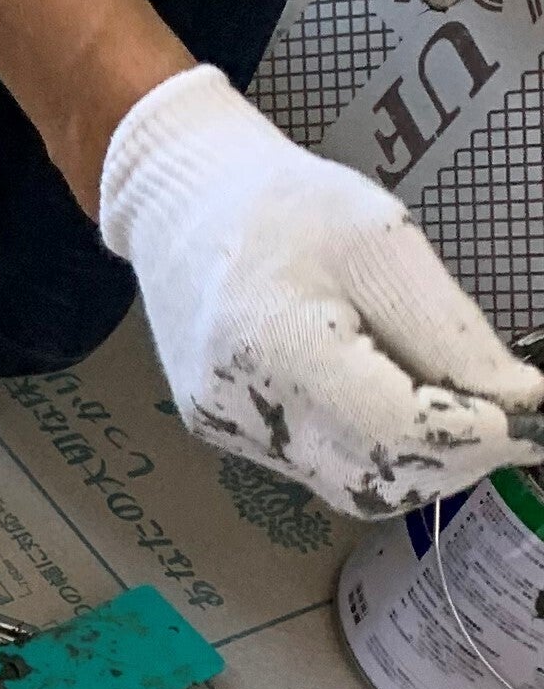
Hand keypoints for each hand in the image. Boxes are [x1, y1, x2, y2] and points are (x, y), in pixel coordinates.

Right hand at [101, 66, 542, 515]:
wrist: (180, 205)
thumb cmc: (282, 206)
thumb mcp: (382, 240)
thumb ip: (446, 328)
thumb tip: (518, 399)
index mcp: (277, 346)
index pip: (396, 430)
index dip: (473, 436)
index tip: (526, 418)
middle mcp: (239, 405)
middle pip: (371, 480)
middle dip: (450, 462)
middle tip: (500, 422)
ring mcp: (224, 426)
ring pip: (343, 482)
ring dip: (410, 461)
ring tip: (444, 408)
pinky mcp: (219, 428)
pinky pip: (310, 463)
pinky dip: (364, 446)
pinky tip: (377, 395)